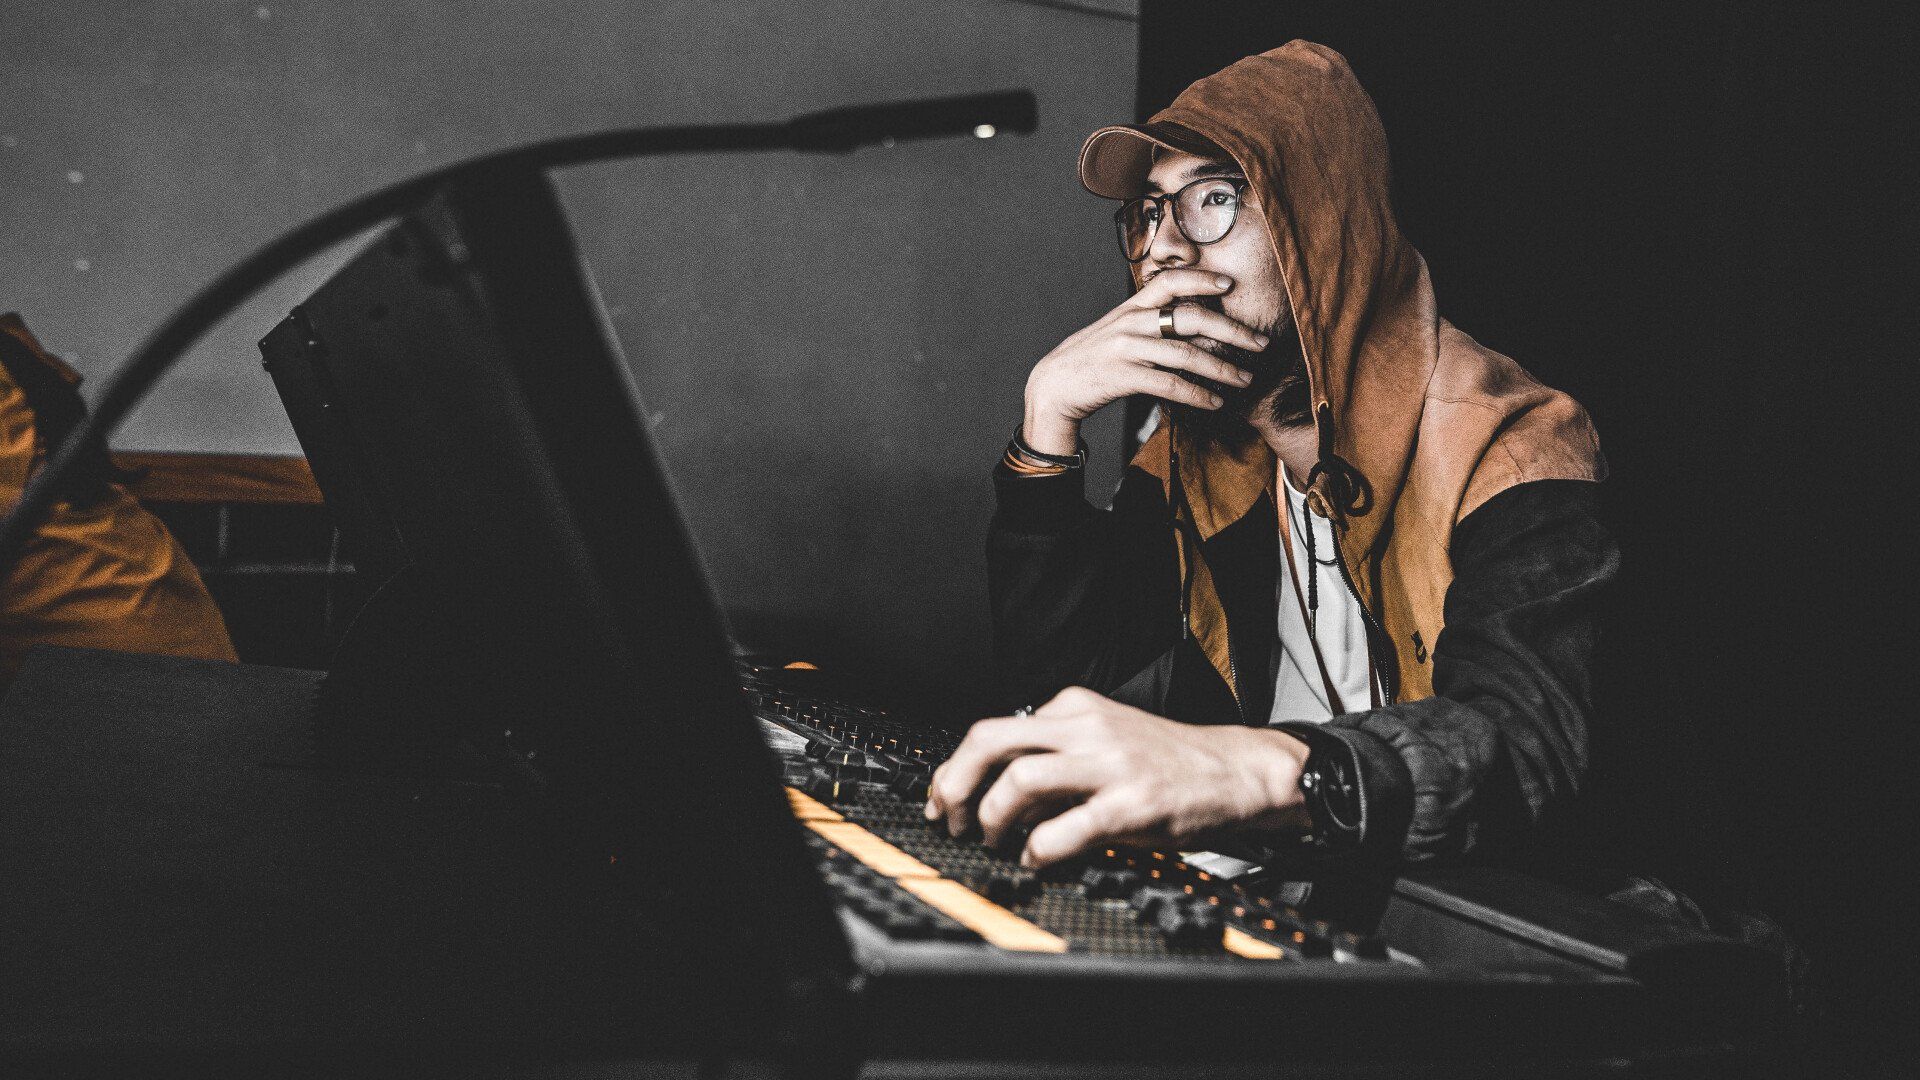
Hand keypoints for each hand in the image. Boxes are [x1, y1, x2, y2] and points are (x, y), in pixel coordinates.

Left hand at [924, 687, 1310, 867]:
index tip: (944, 799)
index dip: (955, 769)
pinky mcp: (1131, 805)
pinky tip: (1037, 860)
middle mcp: (1086, 728)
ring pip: (1019, 780)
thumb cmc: (1169, 762)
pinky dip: (1037, 850)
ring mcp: (1109, 764)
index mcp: (1074, 708)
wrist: (1237, 771)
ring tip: (994, 842)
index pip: (992, 730)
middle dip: (955, 784)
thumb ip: (1057, 752)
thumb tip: (996, 787)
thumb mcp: (1106, 736)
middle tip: (950, 820)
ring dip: (992, 818)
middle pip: (990, 742)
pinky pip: (1064, 829)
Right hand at [1020, 268, 1271, 454]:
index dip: (1202, 278)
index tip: (1229, 285)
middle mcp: (1131, 322)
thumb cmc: (1093, 360)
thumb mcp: (1118, 330)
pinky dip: (1197, 394)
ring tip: (1245, 380)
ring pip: (1185, 354)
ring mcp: (1126, 348)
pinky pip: (1169, 384)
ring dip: (1222, 369)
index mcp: (1132, 307)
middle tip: (1260, 343)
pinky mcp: (1122, 376)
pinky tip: (1215, 402)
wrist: (1054, 386)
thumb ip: (1149, 321)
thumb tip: (1189, 323)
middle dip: (1232, 331)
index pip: (1171, 281)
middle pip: (1190, 317)